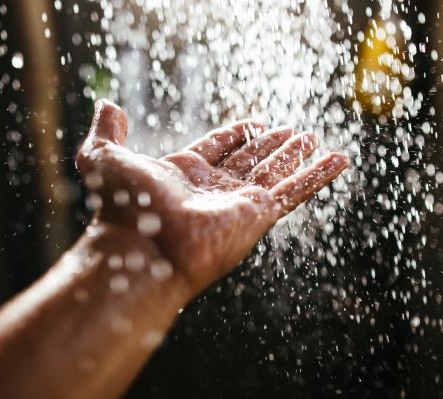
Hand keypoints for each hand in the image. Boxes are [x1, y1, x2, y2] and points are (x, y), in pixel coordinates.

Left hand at [76, 99, 347, 294]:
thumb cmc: (123, 206)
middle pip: (250, 161)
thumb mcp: (103, 158)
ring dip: (296, 156)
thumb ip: (106, 132)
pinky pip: (295, 191)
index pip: (217, 148)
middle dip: (271, 145)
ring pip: (275, 174)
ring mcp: (238, 204)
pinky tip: (339, 160)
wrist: (142, 248)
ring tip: (314, 138)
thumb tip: (109, 106)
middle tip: (292, 131)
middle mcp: (214, 190)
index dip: (236, 134)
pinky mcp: (259, 215)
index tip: (255, 122)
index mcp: (183, 174)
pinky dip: (319, 175)